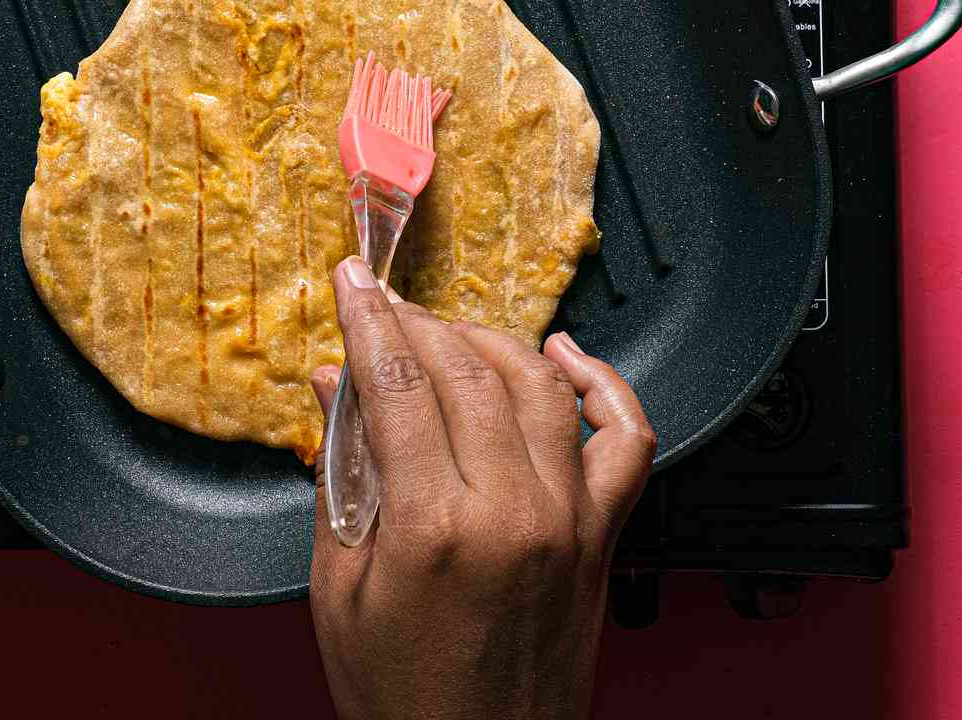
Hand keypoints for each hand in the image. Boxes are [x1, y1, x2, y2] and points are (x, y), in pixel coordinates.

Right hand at [308, 260, 653, 719]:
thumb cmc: (403, 699)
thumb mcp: (339, 590)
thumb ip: (341, 474)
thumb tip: (336, 383)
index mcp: (432, 529)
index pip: (399, 382)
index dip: (369, 320)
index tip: (353, 283)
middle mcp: (510, 513)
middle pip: (464, 369)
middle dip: (417, 323)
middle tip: (387, 312)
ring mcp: (567, 521)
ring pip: (537, 382)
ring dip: (489, 341)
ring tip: (449, 336)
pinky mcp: (602, 537)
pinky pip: (625, 437)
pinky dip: (602, 383)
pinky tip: (564, 355)